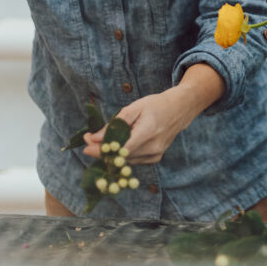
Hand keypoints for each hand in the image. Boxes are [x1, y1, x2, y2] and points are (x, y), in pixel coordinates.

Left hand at [82, 65, 225, 164]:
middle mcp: (153, 147)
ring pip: (125, 161)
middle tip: (87, 142)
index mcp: (148, 132)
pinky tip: (118, 145)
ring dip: (110, 153)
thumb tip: (95, 137)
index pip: (120, 149)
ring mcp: (156, 155)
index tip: (85, 144)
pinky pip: (133, 160)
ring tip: (99, 142)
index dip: (101, 150)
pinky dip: (123, 154)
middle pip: (120, 157)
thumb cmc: (156, 104)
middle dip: (101, 151)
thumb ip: (115, 124)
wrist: (180, 109)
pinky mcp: (155, 158)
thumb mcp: (135, 107)